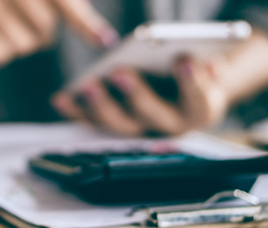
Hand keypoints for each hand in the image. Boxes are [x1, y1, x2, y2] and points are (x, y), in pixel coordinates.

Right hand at [0, 0, 117, 66]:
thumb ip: (68, 7)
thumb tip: (102, 37)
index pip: (64, 3)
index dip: (85, 23)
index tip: (104, 40)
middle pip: (45, 30)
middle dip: (40, 29)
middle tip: (21, 14)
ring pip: (24, 46)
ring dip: (19, 40)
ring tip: (2, 21)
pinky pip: (2, 56)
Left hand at [51, 56, 228, 135]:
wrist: (178, 90)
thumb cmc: (186, 75)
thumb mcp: (201, 67)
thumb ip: (202, 67)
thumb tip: (206, 64)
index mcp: (198, 110)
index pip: (199, 100)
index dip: (192, 82)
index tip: (184, 60)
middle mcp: (168, 126)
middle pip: (152, 114)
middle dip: (136, 94)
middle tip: (120, 72)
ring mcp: (138, 128)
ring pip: (118, 123)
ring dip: (101, 105)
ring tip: (88, 85)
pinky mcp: (112, 125)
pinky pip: (91, 122)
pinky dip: (74, 111)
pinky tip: (61, 99)